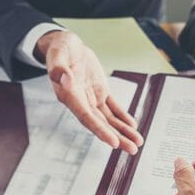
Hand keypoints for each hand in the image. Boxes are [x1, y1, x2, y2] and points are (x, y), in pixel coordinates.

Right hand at [36, 30, 143, 153]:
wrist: (66, 45)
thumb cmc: (60, 49)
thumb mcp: (57, 53)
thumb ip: (58, 68)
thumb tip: (65, 79)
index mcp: (69, 95)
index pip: (86, 117)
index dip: (99, 130)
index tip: (112, 142)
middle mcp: (80, 101)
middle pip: (100, 123)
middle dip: (116, 137)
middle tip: (132, 149)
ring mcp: (91, 98)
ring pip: (108, 119)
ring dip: (122, 131)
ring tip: (137, 142)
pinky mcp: (100, 92)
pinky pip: (112, 107)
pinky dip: (122, 117)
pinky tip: (132, 125)